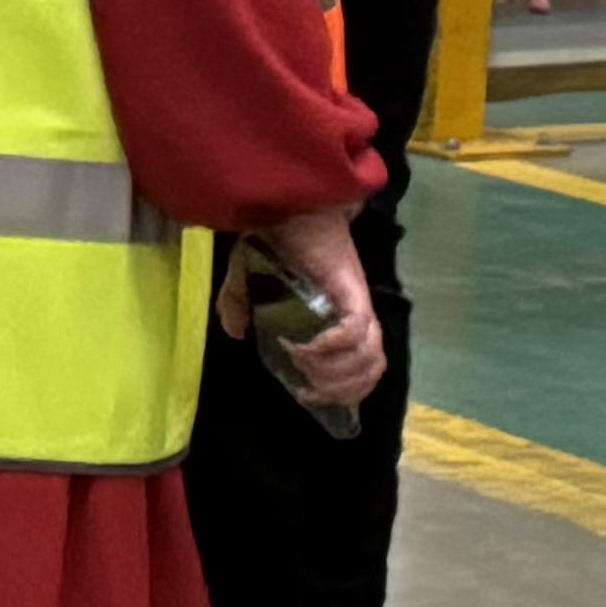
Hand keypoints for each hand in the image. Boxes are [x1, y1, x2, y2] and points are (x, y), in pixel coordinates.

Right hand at [217, 207, 388, 409]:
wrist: (287, 211)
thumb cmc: (273, 244)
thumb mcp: (246, 283)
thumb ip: (239, 308)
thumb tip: (234, 333)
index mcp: (339, 322)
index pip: (363, 369)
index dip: (344, 391)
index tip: (309, 394)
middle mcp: (355, 318)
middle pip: (371, 370)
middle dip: (340, 389)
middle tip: (308, 387)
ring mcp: (357, 306)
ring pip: (370, 356)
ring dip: (336, 372)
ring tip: (304, 364)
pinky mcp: (354, 293)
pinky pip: (355, 331)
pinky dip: (333, 346)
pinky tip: (306, 346)